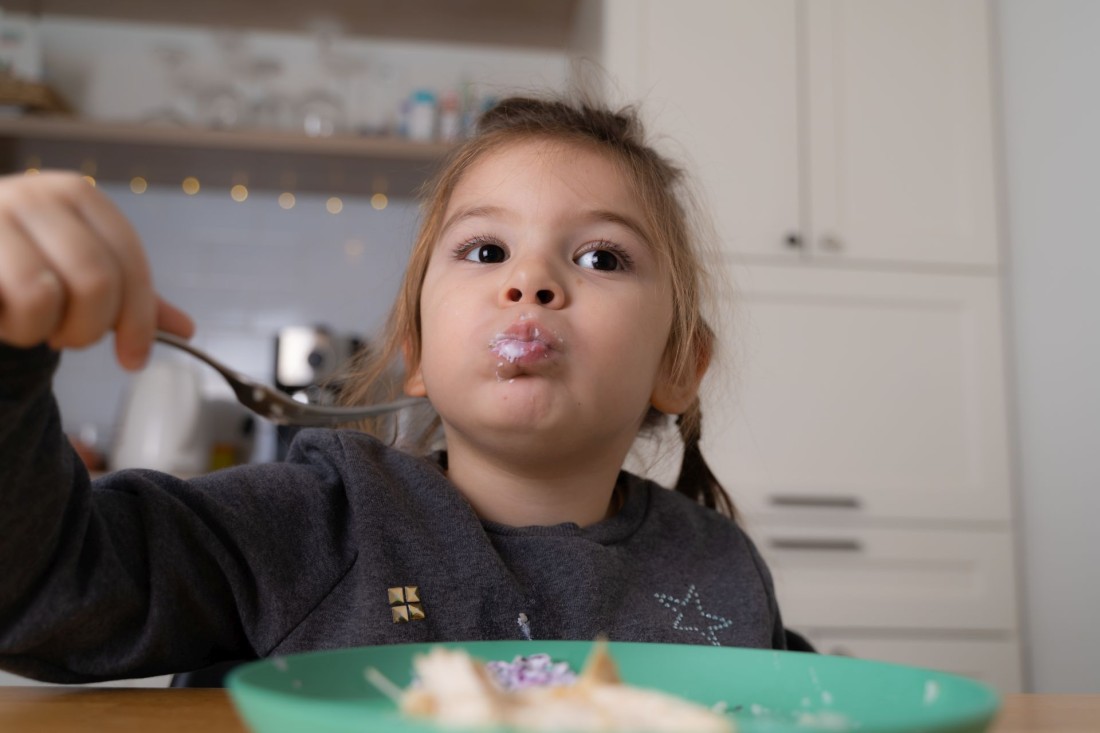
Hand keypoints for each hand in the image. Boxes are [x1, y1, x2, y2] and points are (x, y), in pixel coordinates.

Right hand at [0, 171, 193, 369]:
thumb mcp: (75, 268)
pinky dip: (3, 326)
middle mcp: (32, 194)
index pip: (129, 264)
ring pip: (39, 296)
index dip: (138, 321)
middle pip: (95, 282)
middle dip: (86, 329)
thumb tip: (185, 330)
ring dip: (36, 331)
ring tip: (24, 323)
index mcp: (76, 194)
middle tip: (64, 338)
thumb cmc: (19, 261)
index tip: (134, 361)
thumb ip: (127, 297)